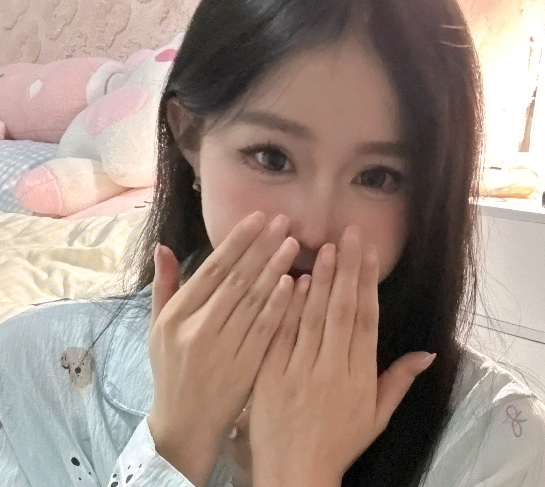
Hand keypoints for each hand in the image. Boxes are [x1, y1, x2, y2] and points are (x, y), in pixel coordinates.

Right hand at [147, 212, 300, 486]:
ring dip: (275, 269)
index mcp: (175, 316)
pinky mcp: (245, 367)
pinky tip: (295, 283)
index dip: (237, 241)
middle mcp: (198, 329)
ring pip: (254, 301)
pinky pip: (266, 330)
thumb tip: (162, 246)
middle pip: (236, 279)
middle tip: (283, 221)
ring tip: (292, 243)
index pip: (212, 269)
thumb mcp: (157, 327)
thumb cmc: (171, 370)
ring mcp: (223, 349)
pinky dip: (281, 305)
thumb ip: (163, 286)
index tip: (258, 217)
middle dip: (261, 246)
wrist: (184, 425)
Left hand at [249, 226, 435, 486]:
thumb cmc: (338, 442)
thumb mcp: (376, 417)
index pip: (365, 320)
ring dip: (319, 281)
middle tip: (348, 235)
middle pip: (341, 311)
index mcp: (359, 376)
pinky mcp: (270, 374)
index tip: (368, 253)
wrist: (295, 472)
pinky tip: (290, 280)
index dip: (367, 284)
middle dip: (346, 270)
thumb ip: (398, 380)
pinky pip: (280, 335)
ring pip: (311, 318)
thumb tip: (428, 353)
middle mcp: (332, 369)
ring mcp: (299, 370)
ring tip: (323, 249)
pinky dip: (286, 307)